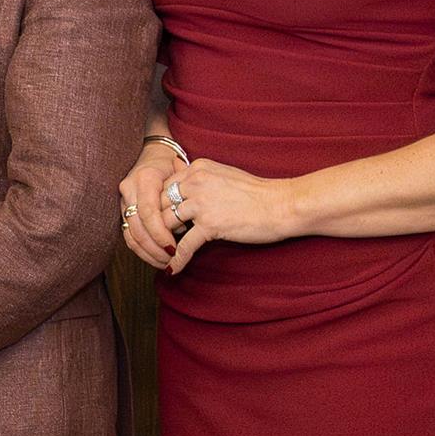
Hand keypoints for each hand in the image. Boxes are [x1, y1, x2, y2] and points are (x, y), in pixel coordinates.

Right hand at [119, 138, 183, 270]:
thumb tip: (186, 224)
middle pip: (137, 227)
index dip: (160, 234)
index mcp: (144, 179)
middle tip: (171, 260)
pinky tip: (156, 257)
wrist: (152, 153)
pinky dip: (141, 249)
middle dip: (154, 248)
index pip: (148, 213)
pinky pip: (128, 234)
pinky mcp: (122, 210)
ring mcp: (123, 200)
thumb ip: (184, 195)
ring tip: (165, 262)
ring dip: (147, 252)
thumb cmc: (172, 163)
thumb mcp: (182, 173)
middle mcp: (129, 189)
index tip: (174, 248)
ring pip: (130, 234)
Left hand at [158, 156, 302, 273]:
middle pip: (159, 203)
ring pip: (166, 223)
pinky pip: (184, 245)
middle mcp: (196, 182)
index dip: (158, 204)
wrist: (281, 204)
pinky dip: (176, 259)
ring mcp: (202, 203)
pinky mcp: (210, 224)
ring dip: (162, 240)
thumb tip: (174, 166)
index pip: (163, 186)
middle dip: (154, 223)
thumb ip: (197, 174)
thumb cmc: (255, 192)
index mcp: (197, 168)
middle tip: (153, 238)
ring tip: (160, 253)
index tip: (157, 219)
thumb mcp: (221, 173)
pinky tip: (172, 269)